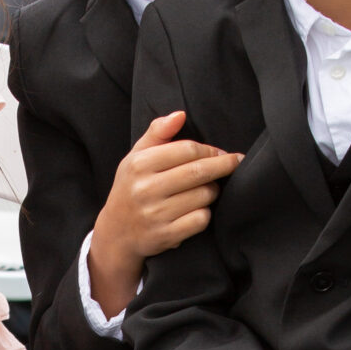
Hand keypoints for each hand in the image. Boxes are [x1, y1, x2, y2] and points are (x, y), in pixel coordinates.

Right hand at [86, 112, 241, 317]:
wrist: (116, 233)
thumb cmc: (131, 188)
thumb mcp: (136, 157)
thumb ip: (158, 132)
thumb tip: (180, 114)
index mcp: (139, 164)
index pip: (188, 149)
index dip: (210, 150)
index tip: (221, 152)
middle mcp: (146, 189)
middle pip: (199, 172)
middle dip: (223, 166)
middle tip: (234, 163)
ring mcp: (155, 214)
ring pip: (204, 196)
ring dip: (213, 191)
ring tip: (206, 189)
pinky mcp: (166, 235)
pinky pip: (201, 220)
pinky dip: (205, 214)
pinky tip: (197, 210)